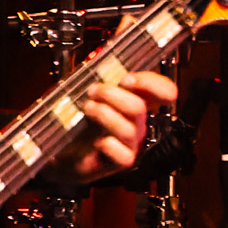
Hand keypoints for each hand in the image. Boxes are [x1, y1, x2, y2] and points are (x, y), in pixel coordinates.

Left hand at [46, 70, 178, 185]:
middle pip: (139, 107)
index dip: (151, 83)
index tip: (127, 79)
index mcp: (137, 101)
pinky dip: (106, 144)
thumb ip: (101, 81)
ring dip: (103, 115)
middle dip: (112, 95)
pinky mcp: (123, 160)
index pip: (164, 90)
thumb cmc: (77, 122)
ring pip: (128, 129)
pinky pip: (120, 152)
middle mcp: (138, 122)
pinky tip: (95, 142)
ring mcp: (132, 142)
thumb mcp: (89, 96)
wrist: (64, 154)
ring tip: (86, 110)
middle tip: (92, 91)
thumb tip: (103, 67)